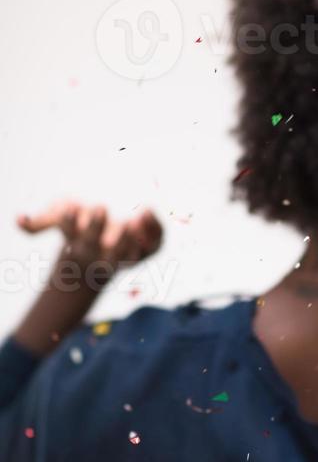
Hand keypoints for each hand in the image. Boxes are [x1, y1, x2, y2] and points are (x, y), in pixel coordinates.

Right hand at [16, 200, 163, 285]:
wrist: (105, 251)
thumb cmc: (80, 227)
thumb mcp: (60, 218)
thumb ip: (40, 221)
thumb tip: (19, 219)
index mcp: (79, 243)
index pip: (69, 232)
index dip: (68, 222)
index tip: (70, 206)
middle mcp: (100, 253)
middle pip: (95, 243)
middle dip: (96, 227)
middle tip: (98, 206)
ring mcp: (125, 255)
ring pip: (125, 252)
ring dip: (128, 237)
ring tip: (131, 217)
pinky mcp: (148, 251)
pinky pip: (152, 245)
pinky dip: (152, 230)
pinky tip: (148, 211)